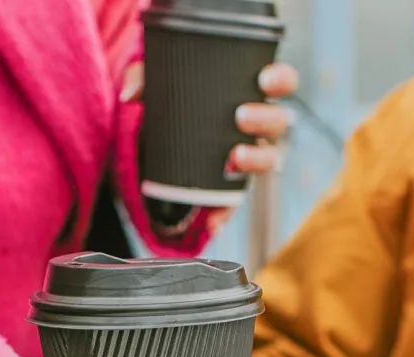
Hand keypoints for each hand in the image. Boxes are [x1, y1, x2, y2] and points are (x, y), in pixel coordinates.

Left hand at [122, 61, 297, 234]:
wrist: (158, 140)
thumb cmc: (173, 99)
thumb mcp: (156, 83)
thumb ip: (143, 78)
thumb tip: (130, 95)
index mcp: (251, 90)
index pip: (282, 81)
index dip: (281, 80)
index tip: (264, 80)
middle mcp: (259, 123)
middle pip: (280, 121)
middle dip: (266, 119)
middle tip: (240, 117)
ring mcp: (250, 154)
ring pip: (269, 159)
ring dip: (256, 159)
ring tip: (234, 158)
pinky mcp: (233, 186)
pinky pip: (236, 200)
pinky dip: (224, 212)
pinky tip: (212, 220)